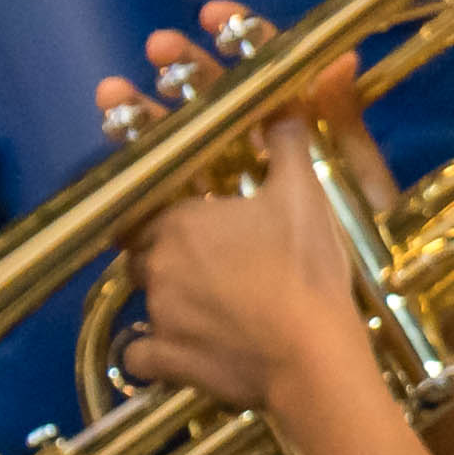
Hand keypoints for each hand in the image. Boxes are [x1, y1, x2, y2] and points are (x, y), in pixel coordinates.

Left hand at [111, 26, 356, 411]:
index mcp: (178, 219)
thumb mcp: (304, 195)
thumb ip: (286, 141)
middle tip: (202, 251)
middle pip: (141, 247)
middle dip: (162, 245)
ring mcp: (156, 316)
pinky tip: (180, 348)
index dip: (159, 196)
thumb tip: (287, 92)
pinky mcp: (166, 362)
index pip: (146, 197)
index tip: (174, 200)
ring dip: (166, 293)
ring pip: (145, 296)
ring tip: (207, 298)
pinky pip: (146, 354)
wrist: (312, 358)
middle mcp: (155, 265)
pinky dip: (156, 351)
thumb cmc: (304, 269)